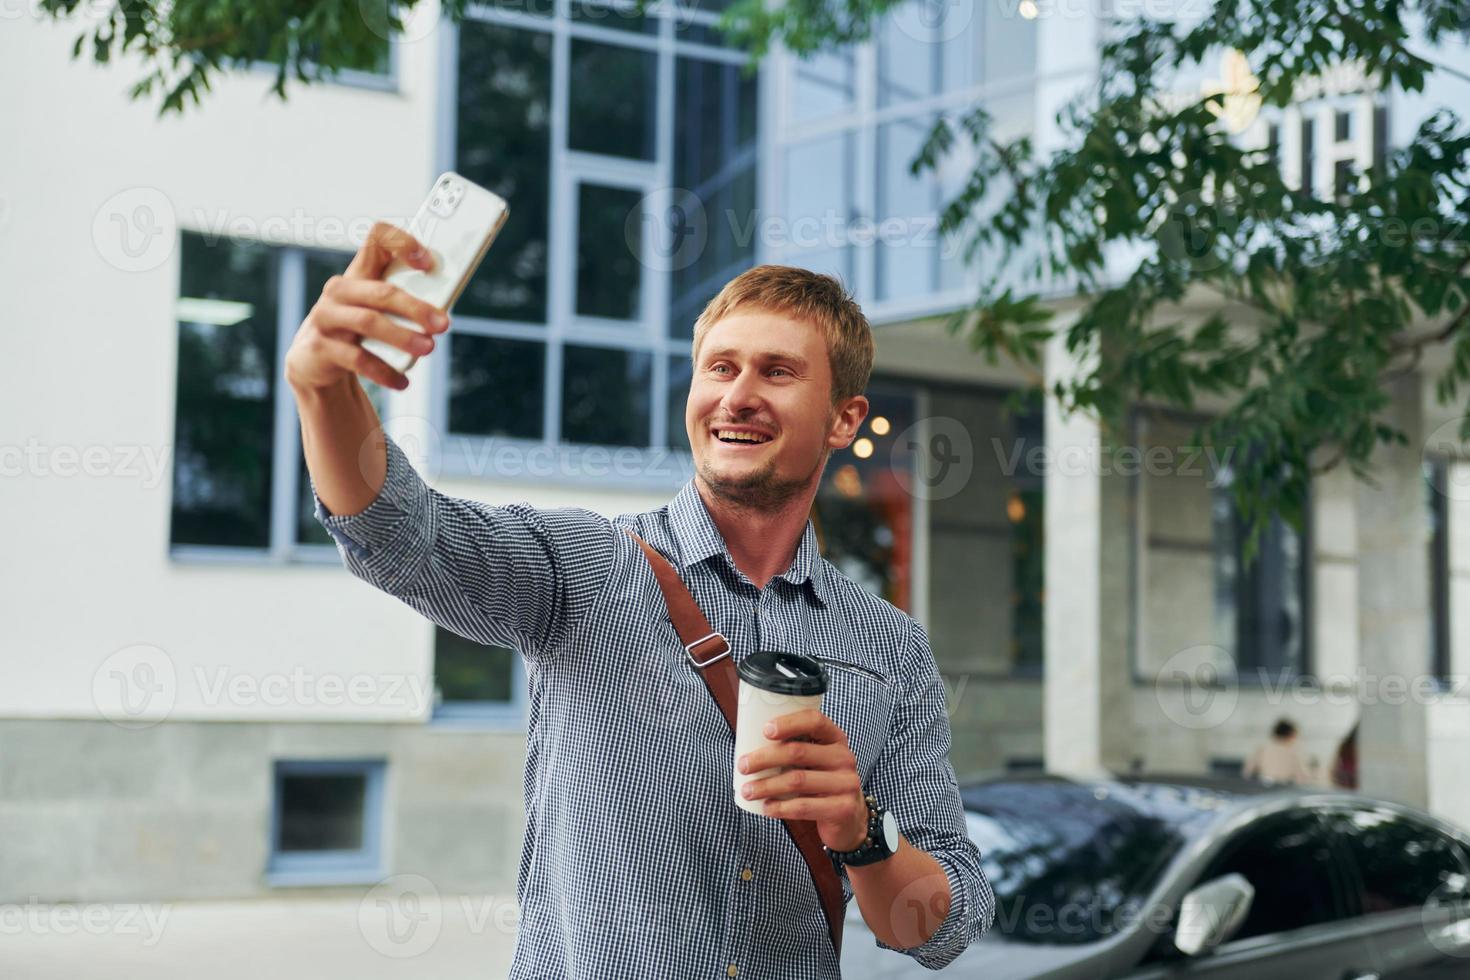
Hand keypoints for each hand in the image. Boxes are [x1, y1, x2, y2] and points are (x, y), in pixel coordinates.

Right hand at [284, 221, 448, 393]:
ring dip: (402, 337)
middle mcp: (339, 289)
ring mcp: (325, 316)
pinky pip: (357, 358)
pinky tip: (402, 382)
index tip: (427, 263)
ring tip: (428, 349)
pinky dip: (384, 371)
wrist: (314, 360)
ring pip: (368, 322)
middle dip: (415, 308)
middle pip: (381, 291)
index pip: (377, 238)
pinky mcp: (319, 346)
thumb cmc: (358, 329)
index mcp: (359, 273)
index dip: (403, 243)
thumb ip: (404, 303)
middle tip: (443, 324)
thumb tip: (443, 312)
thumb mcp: (378, 311)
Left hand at [737, 707, 868, 851]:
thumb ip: (794, 749)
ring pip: (797, 780)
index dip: (789, 723)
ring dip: (766, 785)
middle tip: (743, 766)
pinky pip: (804, 806)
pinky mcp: (842, 808)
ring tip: (747, 791)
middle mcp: (844, 758)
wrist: (850, 818)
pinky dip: (780, 808)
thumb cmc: (821, 783)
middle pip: (798, 751)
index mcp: (836, 739)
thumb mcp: (815, 761)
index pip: (815, 721)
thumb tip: (748, 741)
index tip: (765, 730)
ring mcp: (846, 783)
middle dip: (765, 758)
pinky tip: (766, 808)